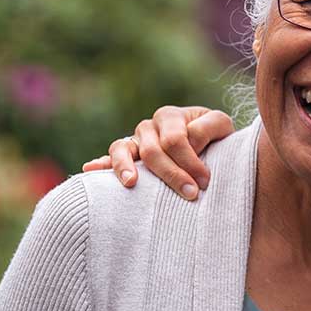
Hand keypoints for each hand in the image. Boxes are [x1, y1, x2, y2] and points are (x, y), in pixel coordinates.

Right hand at [82, 106, 233, 199]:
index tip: (205, 182)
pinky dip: (100, 163)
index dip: (191, 162)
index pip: (176, 140)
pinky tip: (90, 169)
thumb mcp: (220, 126)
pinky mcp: (125, 155)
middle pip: (153, 150)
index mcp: (171, 116)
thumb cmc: (214, 136)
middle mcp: (149, 126)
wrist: (206, 142)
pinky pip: (109, 157)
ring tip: (131, 183)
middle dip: (172, 174)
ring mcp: (134, 140)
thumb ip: (209, 128)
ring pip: (122, 149)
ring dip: (125, 167)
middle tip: (190, 193)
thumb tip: (190, 141)